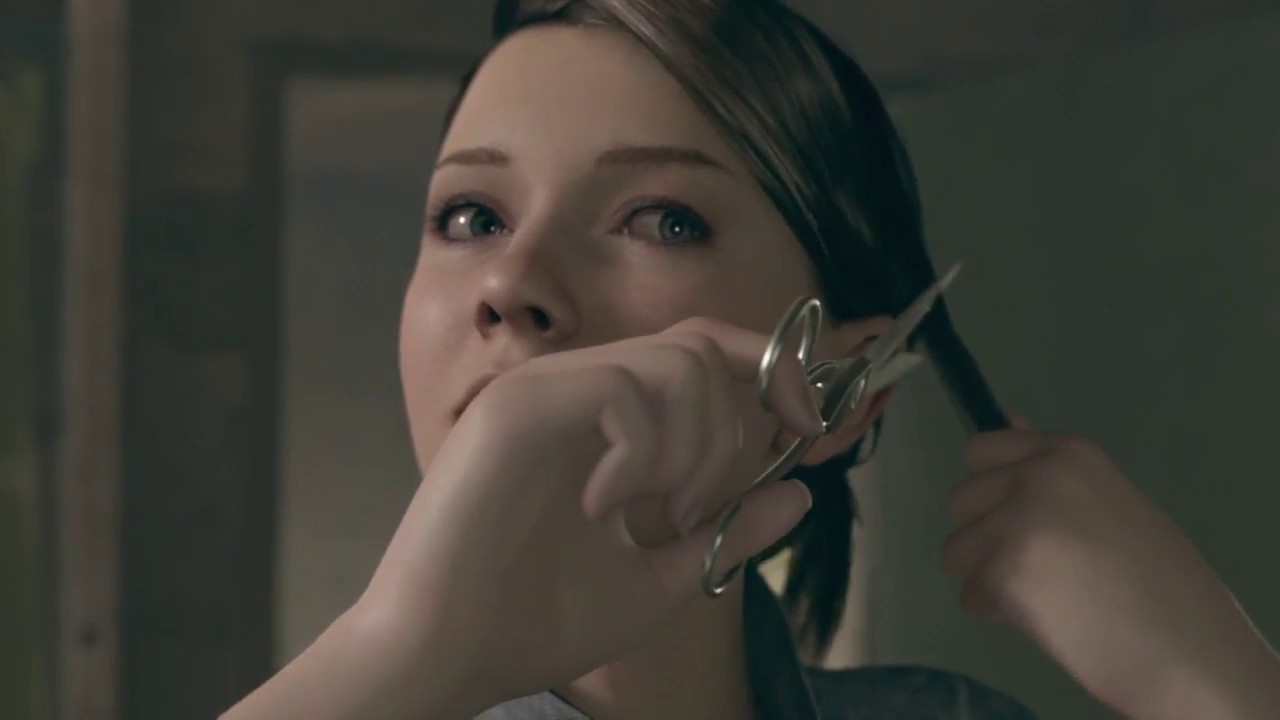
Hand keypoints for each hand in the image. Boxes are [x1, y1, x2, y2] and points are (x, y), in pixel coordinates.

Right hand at [359, 317, 822, 714]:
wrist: (447, 654)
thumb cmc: (538, 621)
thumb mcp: (662, 579)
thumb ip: (729, 532)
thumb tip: (801, 492)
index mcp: (607, 421)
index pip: (700, 350)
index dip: (768, 369)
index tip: (808, 424)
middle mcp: (575, 390)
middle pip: (698, 346)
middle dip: (731, 428)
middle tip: (696, 511)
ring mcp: (543, 390)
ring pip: (672, 363)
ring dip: (691, 447)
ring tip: (650, 513)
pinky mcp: (517, 406)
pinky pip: (622, 389)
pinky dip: (640, 453)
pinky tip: (602, 507)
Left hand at [944, 415, 1279, 718]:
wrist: (1186, 647)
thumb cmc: (1155, 580)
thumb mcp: (1103, 499)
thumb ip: (1046, 465)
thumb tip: (1007, 419)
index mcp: (1067, 452)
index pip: (979, 451)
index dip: (992, 492)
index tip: (1027, 521)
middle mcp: (1037, 475)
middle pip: (960, 501)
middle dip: (987, 539)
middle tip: (1047, 566)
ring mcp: (1018, 520)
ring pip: (957, 551)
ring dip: (990, 578)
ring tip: (1051, 593)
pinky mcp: (1005, 570)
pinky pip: (970, 595)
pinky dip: (1000, 613)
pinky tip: (1051, 618)